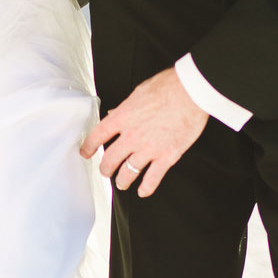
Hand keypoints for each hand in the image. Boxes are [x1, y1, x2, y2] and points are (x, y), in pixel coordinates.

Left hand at [80, 67, 208, 196]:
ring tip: (122, 183)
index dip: (89, 147)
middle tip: (106, 172)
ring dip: (123, 181)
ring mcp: (149, 148)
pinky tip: (143, 191)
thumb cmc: (168, 87)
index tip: (86, 153)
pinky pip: (152, 178)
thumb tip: (114, 114)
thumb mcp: (139, 92)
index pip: (97, 136)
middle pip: (110, 160)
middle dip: (105, 169)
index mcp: (123, 117)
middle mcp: (132, 136)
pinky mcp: (166, 157)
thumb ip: (125, 107)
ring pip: (128, 173)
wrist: (191, 92)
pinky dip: (146, 188)